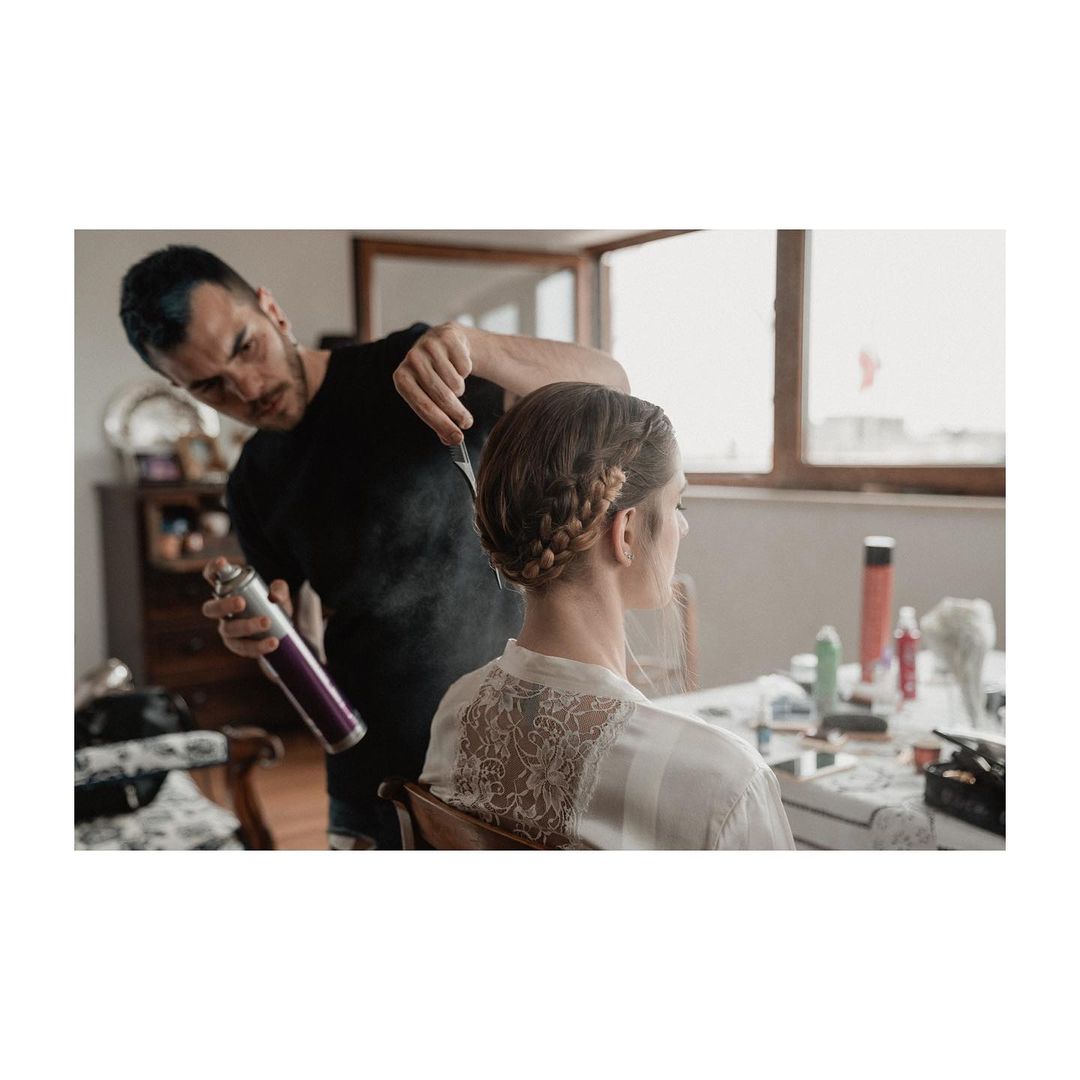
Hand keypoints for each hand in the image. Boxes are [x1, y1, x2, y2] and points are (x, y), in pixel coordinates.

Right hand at [201, 556, 293, 658]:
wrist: (279, 629)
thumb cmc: (273, 605)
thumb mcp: (280, 594)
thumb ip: (280, 589)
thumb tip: (274, 596)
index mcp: (226, 591)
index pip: (212, 577)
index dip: (212, 569)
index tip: (222, 562)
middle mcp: (221, 612)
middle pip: (211, 609)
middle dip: (224, 605)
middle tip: (241, 602)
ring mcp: (227, 630)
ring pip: (229, 630)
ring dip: (247, 626)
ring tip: (267, 622)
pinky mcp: (237, 646)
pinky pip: (244, 648)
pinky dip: (258, 646)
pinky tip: (272, 642)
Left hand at [392, 322, 475, 444]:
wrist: (445, 342)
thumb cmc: (435, 377)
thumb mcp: (430, 398)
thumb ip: (438, 421)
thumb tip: (451, 440)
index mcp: (401, 378)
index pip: (422, 407)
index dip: (441, 424)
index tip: (457, 438)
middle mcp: (411, 359)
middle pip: (442, 396)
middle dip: (457, 414)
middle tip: (467, 423)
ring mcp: (429, 346)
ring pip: (455, 383)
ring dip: (459, 389)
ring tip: (454, 383)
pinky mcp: (447, 337)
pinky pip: (465, 367)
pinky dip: (465, 371)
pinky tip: (457, 365)